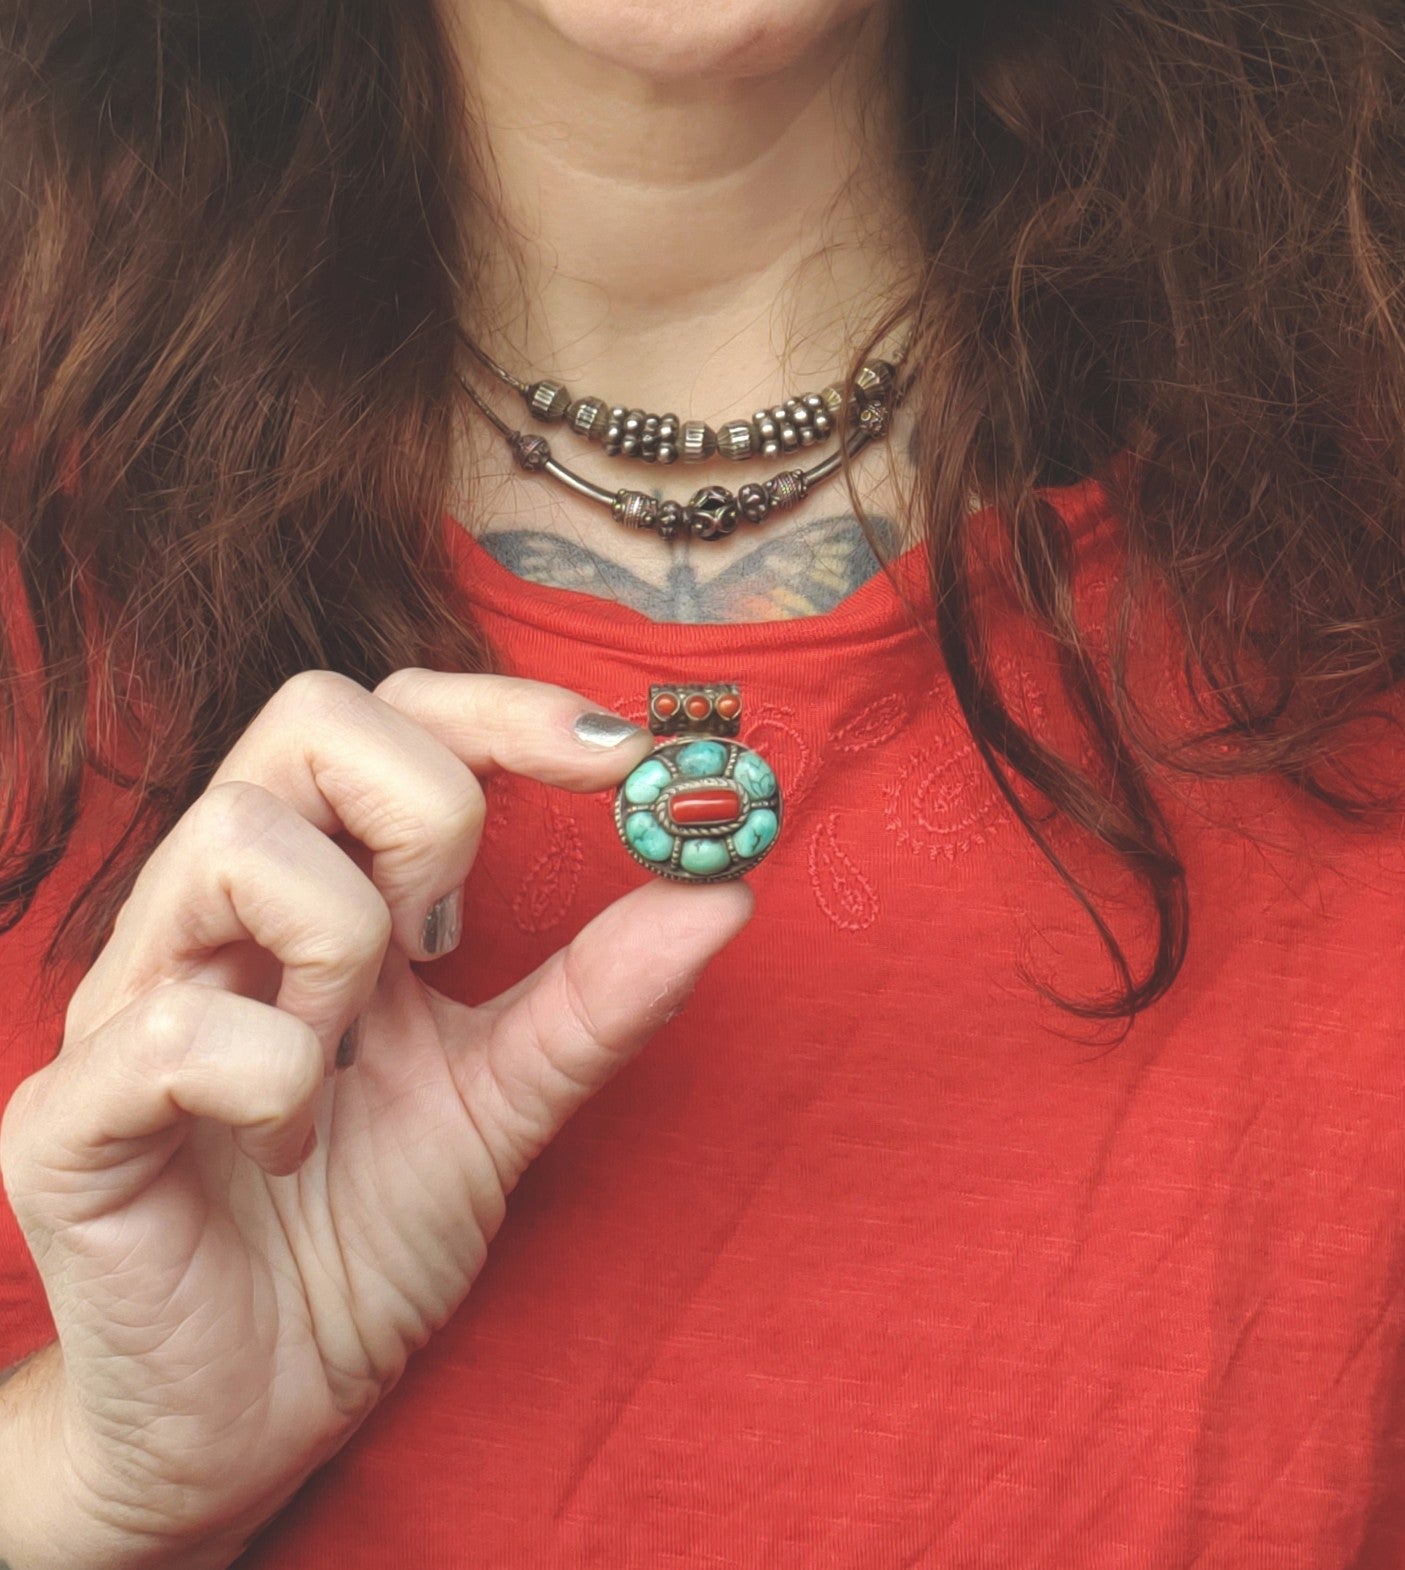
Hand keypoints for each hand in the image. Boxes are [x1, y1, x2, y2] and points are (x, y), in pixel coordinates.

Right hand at [0, 668, 752, 1567]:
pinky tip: (285, 1152)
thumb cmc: (358, 1241)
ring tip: (346, 1064)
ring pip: (240, 840)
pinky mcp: (70, 1115)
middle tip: (451, 938)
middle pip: (308, 717)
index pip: (388, 715)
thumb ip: (597, 999)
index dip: (506, 710)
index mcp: (315, 894)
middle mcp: (215, 914)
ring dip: (344, 950)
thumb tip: (724, 891)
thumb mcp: (503, 1104)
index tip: (630, 759)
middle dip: (428, 808)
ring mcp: (132, 999)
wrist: (252, 1413)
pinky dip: (275, 1083)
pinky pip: (181, 1030)